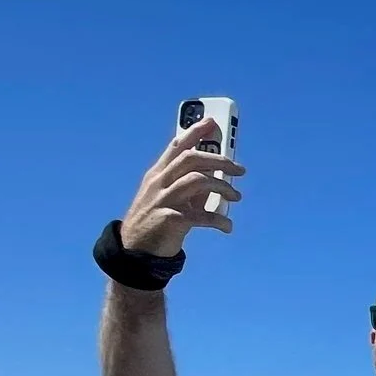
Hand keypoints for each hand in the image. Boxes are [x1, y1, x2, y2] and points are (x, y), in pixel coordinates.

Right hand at [119, 119, 245, 259]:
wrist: (135, 252)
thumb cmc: (155, 222)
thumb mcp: (169, 199)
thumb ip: (191, 188)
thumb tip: (217, 179)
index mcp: (158, 174)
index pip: (176, 146)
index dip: (195, 132)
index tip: (212, 122)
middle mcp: (159, 182)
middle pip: (191, 159)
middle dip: (219, 160)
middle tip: (239, 170)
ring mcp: (163, 200)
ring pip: (197, 180)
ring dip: (222, 187)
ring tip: (237, 197)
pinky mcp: (169, 220)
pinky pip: (200, 216)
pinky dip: (218, 220)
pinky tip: (227, 227)